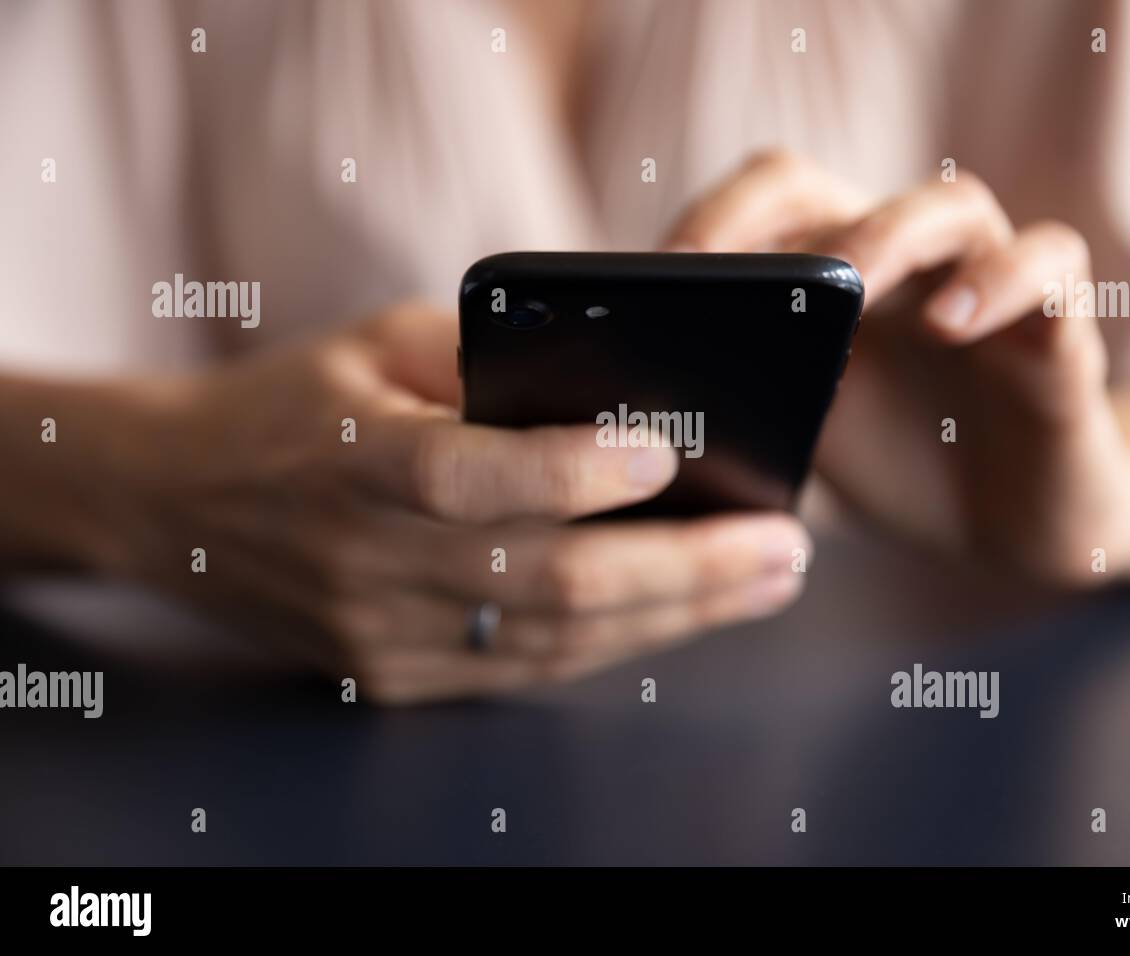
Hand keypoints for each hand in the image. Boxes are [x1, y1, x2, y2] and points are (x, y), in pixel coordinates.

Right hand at [98, 303, 808, 701]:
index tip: (668, 455)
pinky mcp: (393, 675)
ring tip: (764, 582)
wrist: (181, 501)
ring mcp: (378, 633)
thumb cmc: (298, 400)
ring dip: (674, 615)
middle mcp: (363, 559)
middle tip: (784, 547)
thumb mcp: (377, 342)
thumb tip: (626, 378)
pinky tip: (687, 612)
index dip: (568, 473)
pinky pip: (526, 669)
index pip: (467, 477)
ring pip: (552, 641)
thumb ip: (491, 354)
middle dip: (681, 569)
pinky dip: (617, 641)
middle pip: (542, 583)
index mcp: (350, 456)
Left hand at [666, 151, 1129, 585]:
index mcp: (834, 284)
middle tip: (724, 273)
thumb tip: (647, 409)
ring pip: (953, 206)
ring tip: (850, 287)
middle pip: (838, 186)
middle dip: (770, 215)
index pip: (769, 206)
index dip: (711, 224)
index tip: (659, 277)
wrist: (1010, 530)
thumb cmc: (898, 469)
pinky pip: (1051, 264)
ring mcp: (983, 290)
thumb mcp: (806, 436)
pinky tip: (951, 324)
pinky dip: (1002, 279)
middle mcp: (905, 267)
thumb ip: (749, 401)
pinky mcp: (1058, 331)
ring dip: (890, 236)